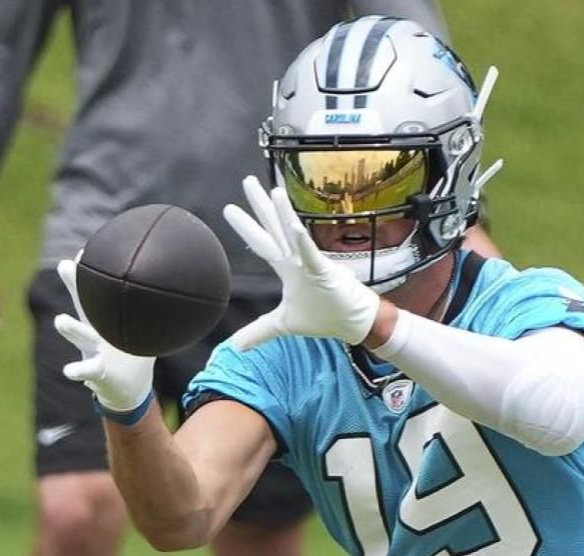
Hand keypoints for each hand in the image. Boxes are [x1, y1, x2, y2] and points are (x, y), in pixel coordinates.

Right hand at [54, 257, 154, 413]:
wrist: (127, 387)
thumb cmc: (132, 353)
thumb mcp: (143, 331)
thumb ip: (153, 312)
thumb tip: (177, 289)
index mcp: (104, 319)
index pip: (95, 291)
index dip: (89, 273)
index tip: (82, 251)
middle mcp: (94, 330)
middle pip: (82, 304)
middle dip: (74, 286)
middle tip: (63, 265)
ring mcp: (93, 350)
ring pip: (81, 336)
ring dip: (71, 328)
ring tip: (60, 320)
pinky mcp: (97, 372)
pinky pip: (87, 370)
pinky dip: (77, 370)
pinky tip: (68, 370)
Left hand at [222, 176, 382, 349]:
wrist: (354, 322)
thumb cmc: (324, 317)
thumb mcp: (283, 325)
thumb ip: (259, 331)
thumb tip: (236, 347)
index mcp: (287, 268)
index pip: (261, 243)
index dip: (246, 226)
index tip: (229, 208)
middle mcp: (296, 261)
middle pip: (273, 228)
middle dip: (260, 206)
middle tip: (247, 181)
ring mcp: (310, 264)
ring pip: (292, 235)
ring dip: (283, 214)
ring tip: (273, 190)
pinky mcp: (325, 272)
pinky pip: (311, 256)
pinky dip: (303, 242)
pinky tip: (294, 226)